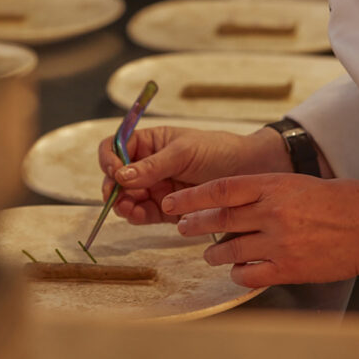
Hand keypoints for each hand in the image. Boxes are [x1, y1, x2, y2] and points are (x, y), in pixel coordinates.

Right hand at [98, 126, 289, 224]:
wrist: (249, 171)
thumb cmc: (218, 151)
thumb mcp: (184, 151)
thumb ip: (153, 165)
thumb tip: (121, 175)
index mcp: (149, 143)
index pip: (116, 147)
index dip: (109, 158)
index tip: (114, 170)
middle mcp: (148, 165)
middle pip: (117, 176)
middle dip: (113, 187)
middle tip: (117, 196)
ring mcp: (156, 188)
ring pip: (127, 198)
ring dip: (122, 204)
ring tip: (127, 209)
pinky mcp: (167, 209)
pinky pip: (144, 214)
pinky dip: (136, 216)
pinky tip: (137, 215)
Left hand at [161, 174, 358, 287]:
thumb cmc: (347, 202)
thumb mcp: (302, 183)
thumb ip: (270, 191)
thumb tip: (241, 199)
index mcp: (274, 186)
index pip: (220, 190)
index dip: (191, 197)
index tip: (173, 202)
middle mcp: (272, 213)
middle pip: (218, 220)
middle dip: (193, 224)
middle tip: (180, 227)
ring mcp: (279, 243)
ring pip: (229, 250)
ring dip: (214, 253)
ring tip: (210, 254)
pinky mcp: (289, 269)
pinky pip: (249, 275)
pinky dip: (239, 274)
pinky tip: (239, 271)